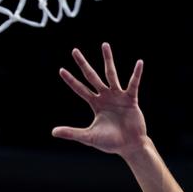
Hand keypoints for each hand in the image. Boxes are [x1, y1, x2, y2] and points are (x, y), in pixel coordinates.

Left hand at [52, 42, 147, 156]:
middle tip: (74, 50)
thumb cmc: (111, 142)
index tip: (61, 70)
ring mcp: (118, 96)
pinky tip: (139, 63)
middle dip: (83, 64)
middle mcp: (105, 97)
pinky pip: (133, 84)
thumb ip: (72, 133)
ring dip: (107, 59)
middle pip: (91, 76)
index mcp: (96, 104)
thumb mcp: (89, 137)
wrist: (130, 146)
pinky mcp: (131, 99)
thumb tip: (53, 132)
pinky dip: (136, 74)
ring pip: (111, 74)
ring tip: (104, 45)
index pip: (80, 89)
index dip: (71, 80)